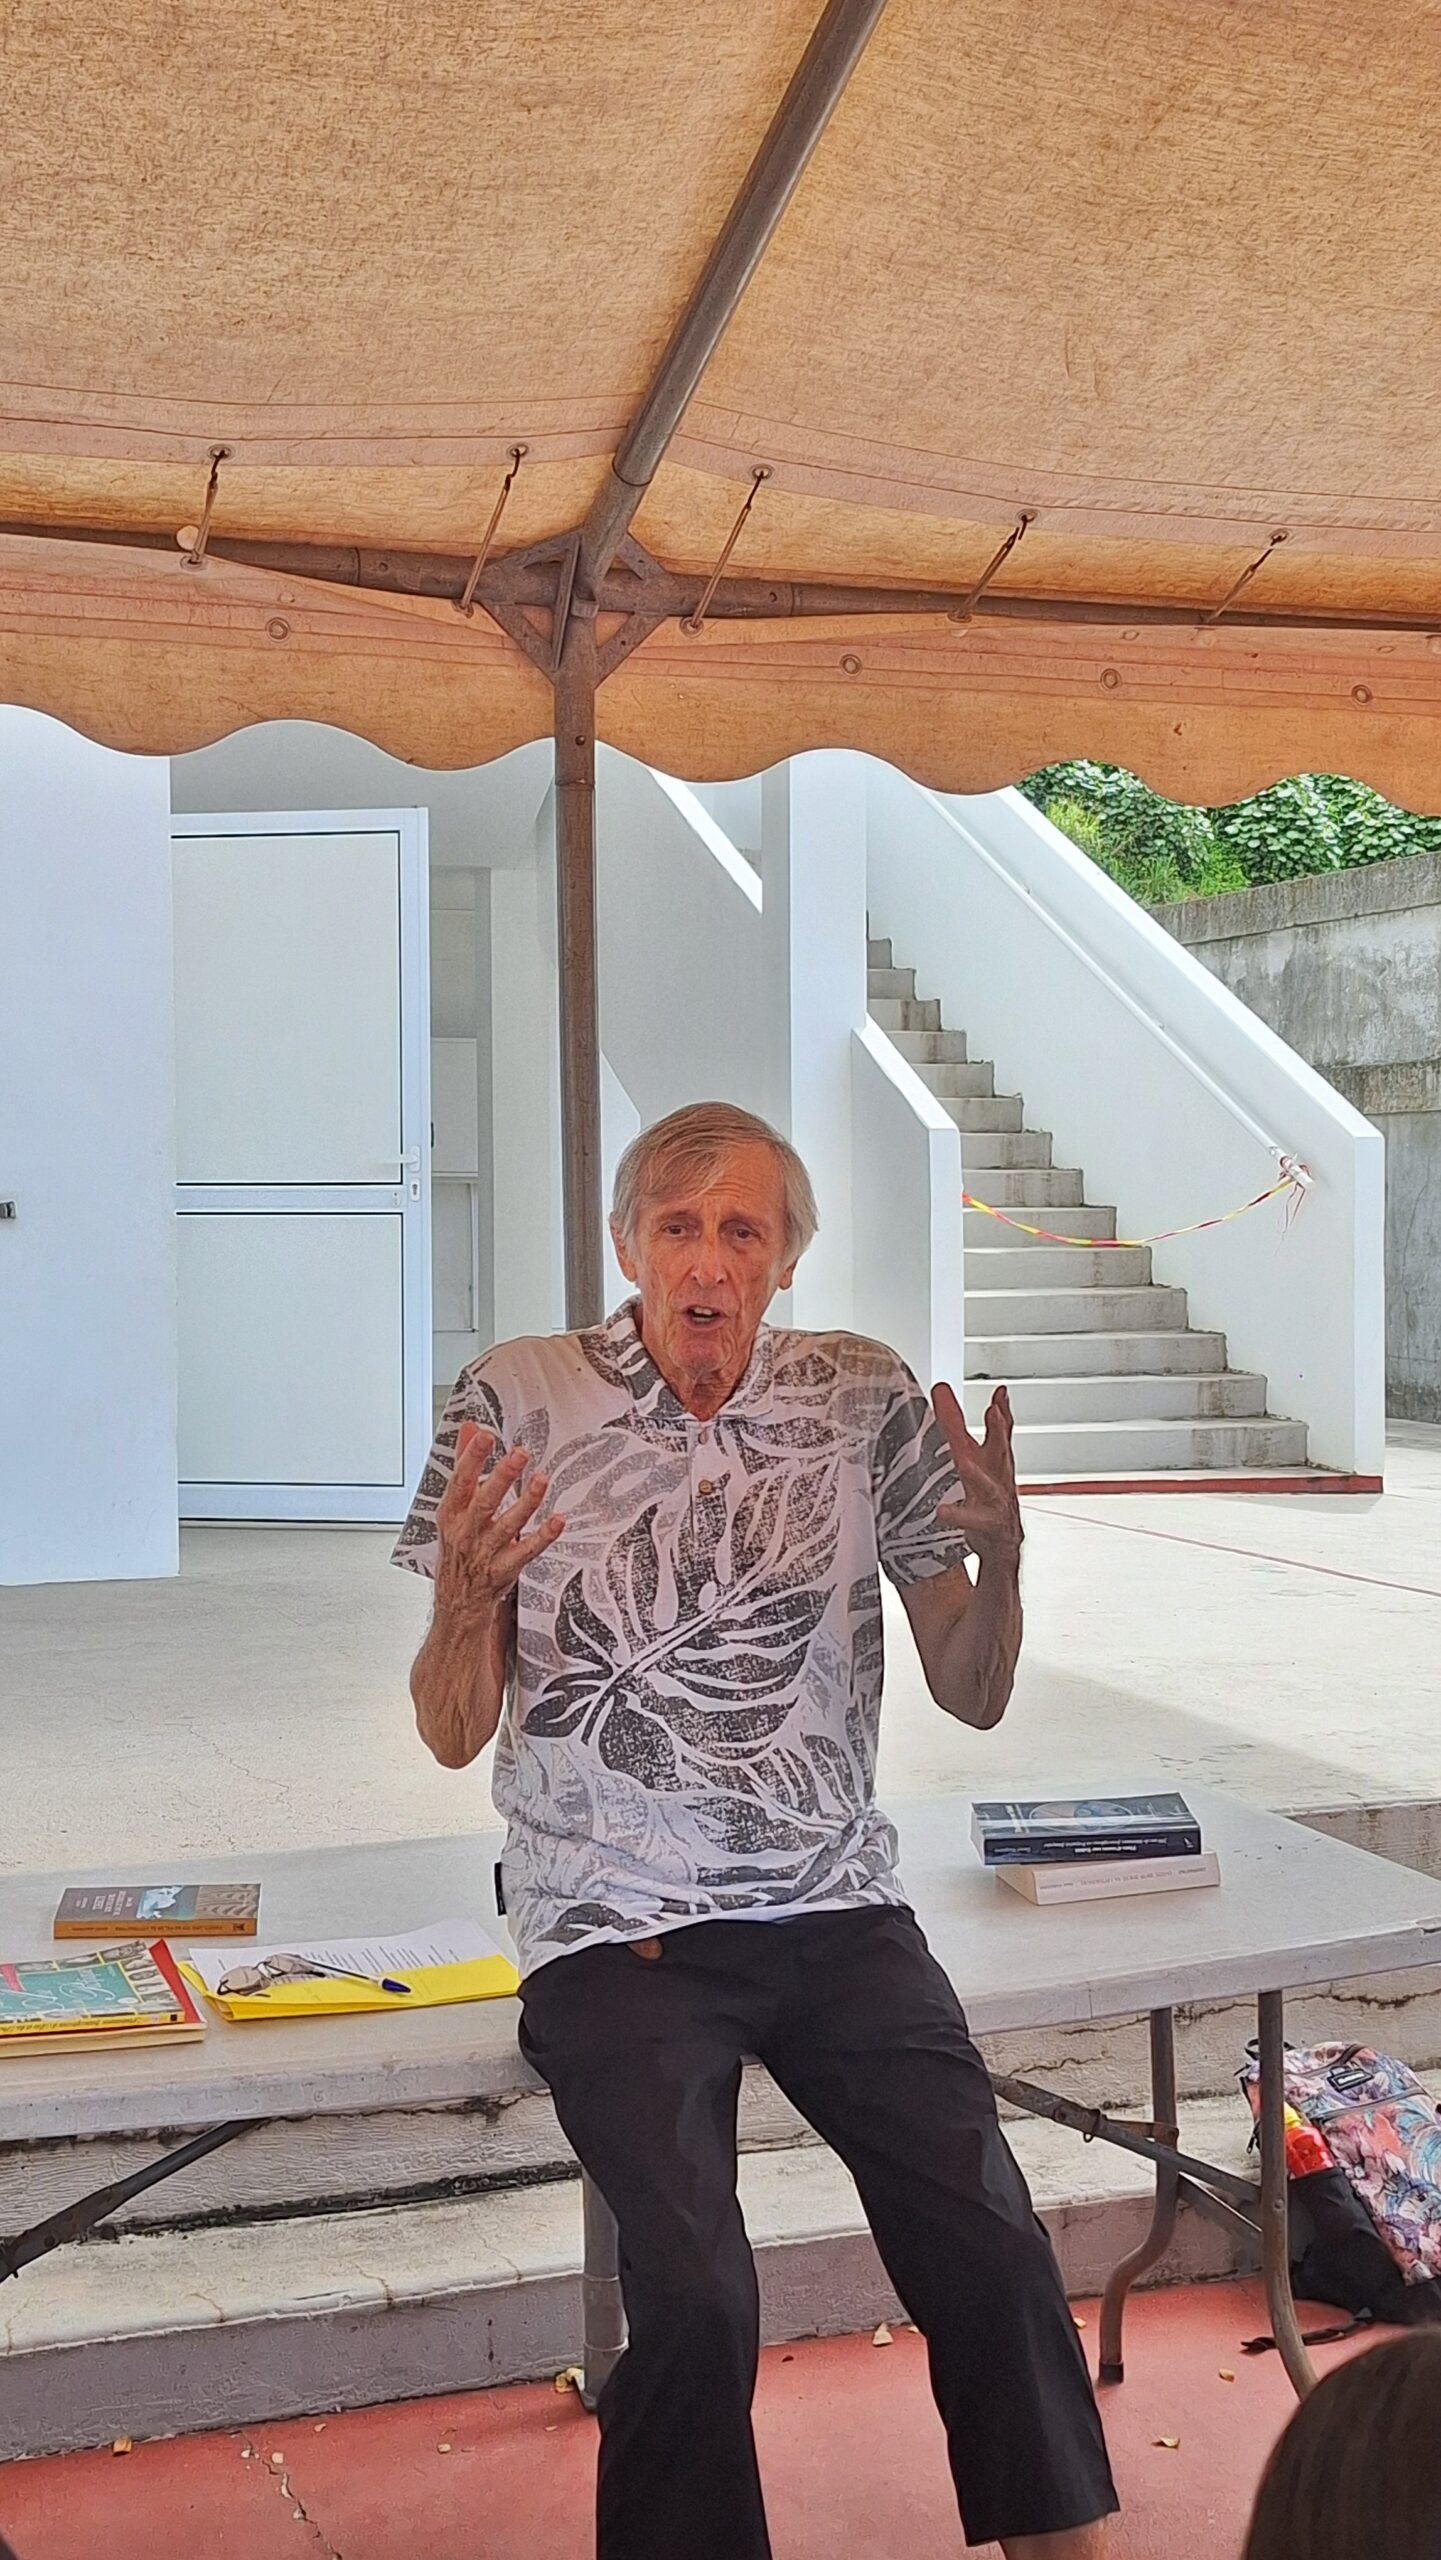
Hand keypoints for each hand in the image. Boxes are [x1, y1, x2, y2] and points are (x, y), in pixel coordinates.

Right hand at [434, 1422, 565, 1621]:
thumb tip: (470, 1429)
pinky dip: (542, 1536)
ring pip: (507, 1525)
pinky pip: (526, 1551)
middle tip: (519, 1454)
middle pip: (483, 1501)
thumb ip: (465, 1466)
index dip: (471, 1458)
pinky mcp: (504, 1569)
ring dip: (525, 1502)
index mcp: (451, 1514)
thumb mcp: (454, 1508)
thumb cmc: (458, 1549)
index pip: (459, 1481)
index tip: (485, 1436)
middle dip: (501, 1476)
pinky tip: (557, 1521)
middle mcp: (467, 1532)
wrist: (457, 1602)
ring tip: (541, 1481)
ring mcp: (486, 1552)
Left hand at [931, 1382, 1022, 1569]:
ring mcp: (994, 1503)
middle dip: (999, 1431)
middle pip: (1001, 1451)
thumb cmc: (990, 1498)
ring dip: (977, 1474)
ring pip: (988, 1487)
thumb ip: (958, 1425)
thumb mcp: (976, 1459)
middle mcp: (998, 1479)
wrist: (1002, 1546)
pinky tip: (942, 1511)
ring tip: (964, 1462)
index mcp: (996, 1461)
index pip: (1002, 1432)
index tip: (1000, 1393)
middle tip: (994, 1412)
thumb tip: (942, 1388)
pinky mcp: (986, 1527)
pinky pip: (972, 1521)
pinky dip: (958, 1515)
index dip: (1002, 1412)